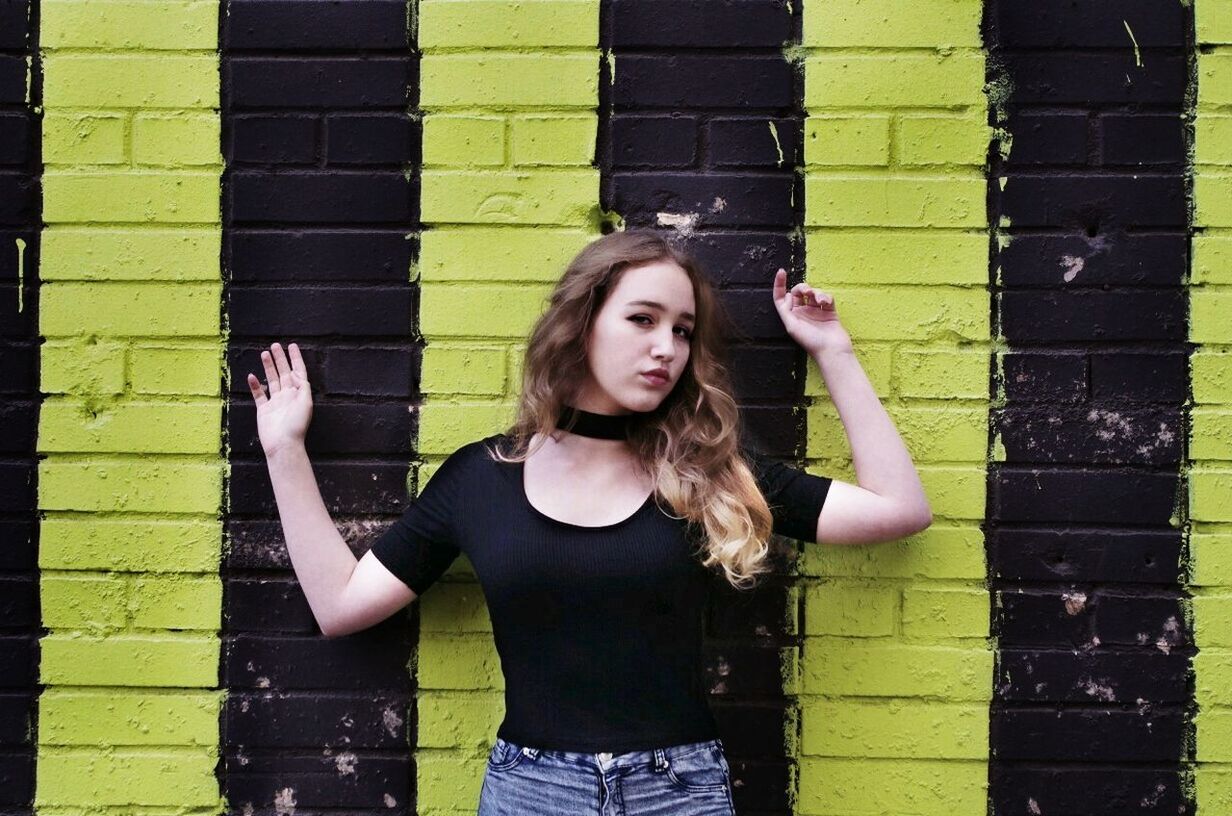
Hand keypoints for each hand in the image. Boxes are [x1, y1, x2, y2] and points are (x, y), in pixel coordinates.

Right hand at [247, 342, 312, 457]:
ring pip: (272, 380)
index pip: (298, 372)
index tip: (291, 346)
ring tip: (264, 354)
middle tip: (275, 345)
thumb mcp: (306, 403)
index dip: (295, 358)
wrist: (283, 444)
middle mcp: (288, 396)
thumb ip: (302, 386)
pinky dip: (255, 385)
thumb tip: (297, 373)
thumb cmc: (296, 425)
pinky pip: (259, 394)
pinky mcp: (264, 410)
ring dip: (268, 367)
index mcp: (299, 394)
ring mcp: (275, 402)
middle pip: (284, 373)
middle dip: (280, 359)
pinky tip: (252, 376)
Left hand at [771, 268, 852, 356]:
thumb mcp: (792, 326)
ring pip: (813, 293)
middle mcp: (802, 313)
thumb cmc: (811, 341)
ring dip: (816, 293)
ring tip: (819, 300)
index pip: (781, 298)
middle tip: (807, 291)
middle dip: (802, 288)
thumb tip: (786, 295)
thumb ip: (786, 310)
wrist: (832, 350)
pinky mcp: (829, 311)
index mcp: (791, 317)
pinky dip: (826, 297)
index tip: (782, 272)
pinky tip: (826, 303)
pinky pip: (826, 297)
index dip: (779, 284)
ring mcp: (816, 312)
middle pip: (798, 292)